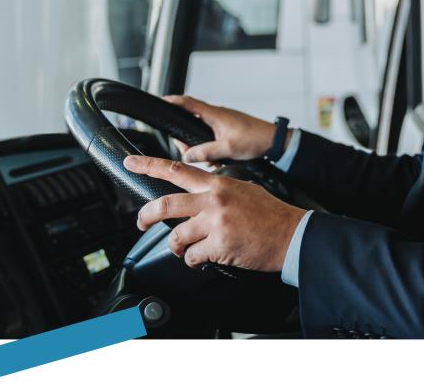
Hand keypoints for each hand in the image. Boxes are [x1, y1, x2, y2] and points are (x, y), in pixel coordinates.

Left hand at [123, 155, 306, 271]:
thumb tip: (200, 195)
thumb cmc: (272, 215)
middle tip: (141, 223)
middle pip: (165, 205)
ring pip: (176, 236)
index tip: (130, 163)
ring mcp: (216, 222)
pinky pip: (192, 256)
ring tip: (184, 250)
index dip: (148, 165)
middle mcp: (214, 200)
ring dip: (176, 247)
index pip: (177, 169)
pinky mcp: (219, 244)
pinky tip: (203, 258)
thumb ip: (219, 190)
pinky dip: (193, 261)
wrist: (293, 234)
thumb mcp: (244, 190)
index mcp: (218, 184)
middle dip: (146, 216)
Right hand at [162, 95, 284, 162]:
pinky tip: (217, 159)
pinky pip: (213, 136)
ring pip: (202, 131)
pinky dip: (211, 147)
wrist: (275, 141)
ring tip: (209, 159)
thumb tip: (188, 156)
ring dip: (201, 146)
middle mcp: (218, 115)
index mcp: (215, 114)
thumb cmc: (255, 139)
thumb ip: (205, 152)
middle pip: (191, 120)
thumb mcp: (227, 148)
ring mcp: (223, 122)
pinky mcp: (229, 129)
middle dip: (187, 138)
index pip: (188, 103)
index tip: (160, 101)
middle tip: (187, 152)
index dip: (172, 101)